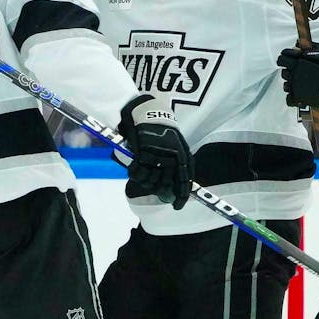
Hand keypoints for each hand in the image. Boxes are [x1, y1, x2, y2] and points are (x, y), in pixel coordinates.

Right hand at [119, 95, 193, 209]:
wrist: (148, 111)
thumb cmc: (163, 129)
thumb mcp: (177, 144)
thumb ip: (178, 161)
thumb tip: (173, 182)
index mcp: (183, 155)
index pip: (185, 181)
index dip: (181, 196)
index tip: (177, 206)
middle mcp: (172, 157)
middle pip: (165, 184)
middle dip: (159, 190)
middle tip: (153, 190)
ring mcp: (157, 156)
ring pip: (151, 180)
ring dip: (145, 181)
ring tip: (141, 176)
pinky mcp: (143, 153)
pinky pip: (138, 172)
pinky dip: (134, 174)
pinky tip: (133, 170)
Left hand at [277, 44, 318, 119]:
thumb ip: (309, 48)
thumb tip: (296, 44)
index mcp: (298, 60)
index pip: (283, 57)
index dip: (286, 57)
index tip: (290, 58)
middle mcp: (294, 73)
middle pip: (284, 71)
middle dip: (289, 71)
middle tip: (298, 71)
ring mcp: (296, 87)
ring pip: (286, 85)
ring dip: (291, 83)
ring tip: (301, 84)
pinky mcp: (300, 99)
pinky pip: (289, 99)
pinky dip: (293, 98)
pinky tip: (300, 95)